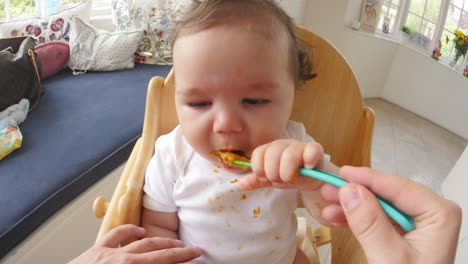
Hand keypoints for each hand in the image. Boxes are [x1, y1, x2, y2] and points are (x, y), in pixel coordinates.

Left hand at [69, 224, 203, 263]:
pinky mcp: (96, 252)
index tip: (201, 263)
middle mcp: (126, 262)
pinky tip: (139, 232)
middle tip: (196, 251)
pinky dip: (129, 232)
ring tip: (176, 244)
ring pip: (144, 243)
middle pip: (162, 255)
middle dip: (182, 253)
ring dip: (162, 242)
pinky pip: (115, 236)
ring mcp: (111, 255)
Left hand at [238, 139, 325, 189]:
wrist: (314, 178)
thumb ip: (258, 181)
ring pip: (290, 155)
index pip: (258, 153)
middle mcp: (284, 144)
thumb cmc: (292, 175)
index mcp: (271, 149)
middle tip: (279, 180)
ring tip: (291, 179)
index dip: (259, 168)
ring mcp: (300, 146)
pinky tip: (308, 168)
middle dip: (273, 172)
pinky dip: (308, 160)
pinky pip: (312, 150)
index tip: (264, 178)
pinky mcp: (316, 150)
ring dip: (288, 172)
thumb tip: (241, 184)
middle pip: (272, 153)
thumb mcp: (273, 179)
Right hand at [322, 166, 461, 263]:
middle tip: (327, 189)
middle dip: (355, 193)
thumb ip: (370, 223)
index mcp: (438, 214)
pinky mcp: (406, 234)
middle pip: (386, 194)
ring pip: (379, 205)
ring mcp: (418, 224)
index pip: (397, 187)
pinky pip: (378, 219)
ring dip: (351, 205)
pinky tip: (336, 218)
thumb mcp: (388, 258)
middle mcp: (431, 213)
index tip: (340, 173)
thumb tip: (350, 190)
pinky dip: (357, 218)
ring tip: (326, 206)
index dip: (366, 178)